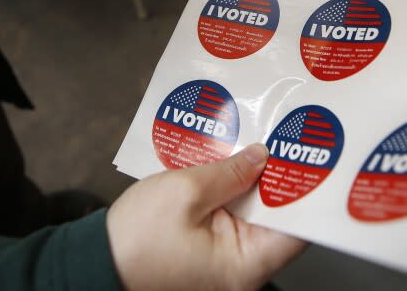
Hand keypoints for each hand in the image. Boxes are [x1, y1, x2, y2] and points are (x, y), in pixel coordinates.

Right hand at [107, 144, 305, 290]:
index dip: (308, 192)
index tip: (314, 158)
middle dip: (280, 178)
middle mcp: (243, 268)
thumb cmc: (134, 240)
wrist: (92, 263)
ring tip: (264, 141)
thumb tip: (262, 156)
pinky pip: (234, 217)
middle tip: (288, 139)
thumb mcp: (184, 193)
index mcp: (245, 264)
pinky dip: (234, 191)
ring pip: (255, 214)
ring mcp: (227, 261)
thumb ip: (229, 172)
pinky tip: (234, 161)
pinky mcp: (211, 252)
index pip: (298, 229)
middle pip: (279, 218)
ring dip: (255, 181)